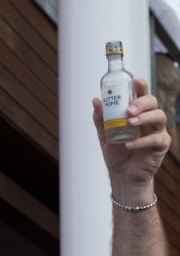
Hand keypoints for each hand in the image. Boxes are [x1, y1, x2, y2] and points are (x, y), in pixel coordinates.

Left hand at [91, 79, 169, 194]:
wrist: (122, 174)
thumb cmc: (116, 153)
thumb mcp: (104, 134)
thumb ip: (101, 119)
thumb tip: (96, 100)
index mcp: (138, 114)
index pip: (142, 96)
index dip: (141, 87)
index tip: (136, 81)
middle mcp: (150, 120)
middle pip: (154, 103)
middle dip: (142, 103)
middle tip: (128, 110)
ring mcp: (157, 131)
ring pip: (159, 117)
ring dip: (144, 118)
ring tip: (129, 123)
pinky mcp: (161, 145)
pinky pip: (156, 139)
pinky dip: (142, 140)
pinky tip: (129, 144)